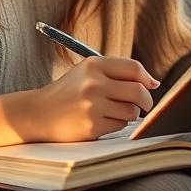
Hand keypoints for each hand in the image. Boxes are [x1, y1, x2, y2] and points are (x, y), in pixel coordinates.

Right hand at [22, 56, 160, 142]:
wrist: (38, 113)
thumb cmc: (68, 92)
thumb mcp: (87, 73)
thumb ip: (118, 73)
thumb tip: (153, 83)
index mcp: (93, 65)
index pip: (134, 68)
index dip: (147, 78)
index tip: (151, 85)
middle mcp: (93, 83)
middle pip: (138, 91)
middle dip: (147, 100)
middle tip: (145, 104)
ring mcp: (92, 105)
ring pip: (131, 111)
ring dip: (129, 114)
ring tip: (112, 111)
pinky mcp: (91, 126)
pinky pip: (119, 125)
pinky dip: (116, 124)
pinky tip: (100, 120)